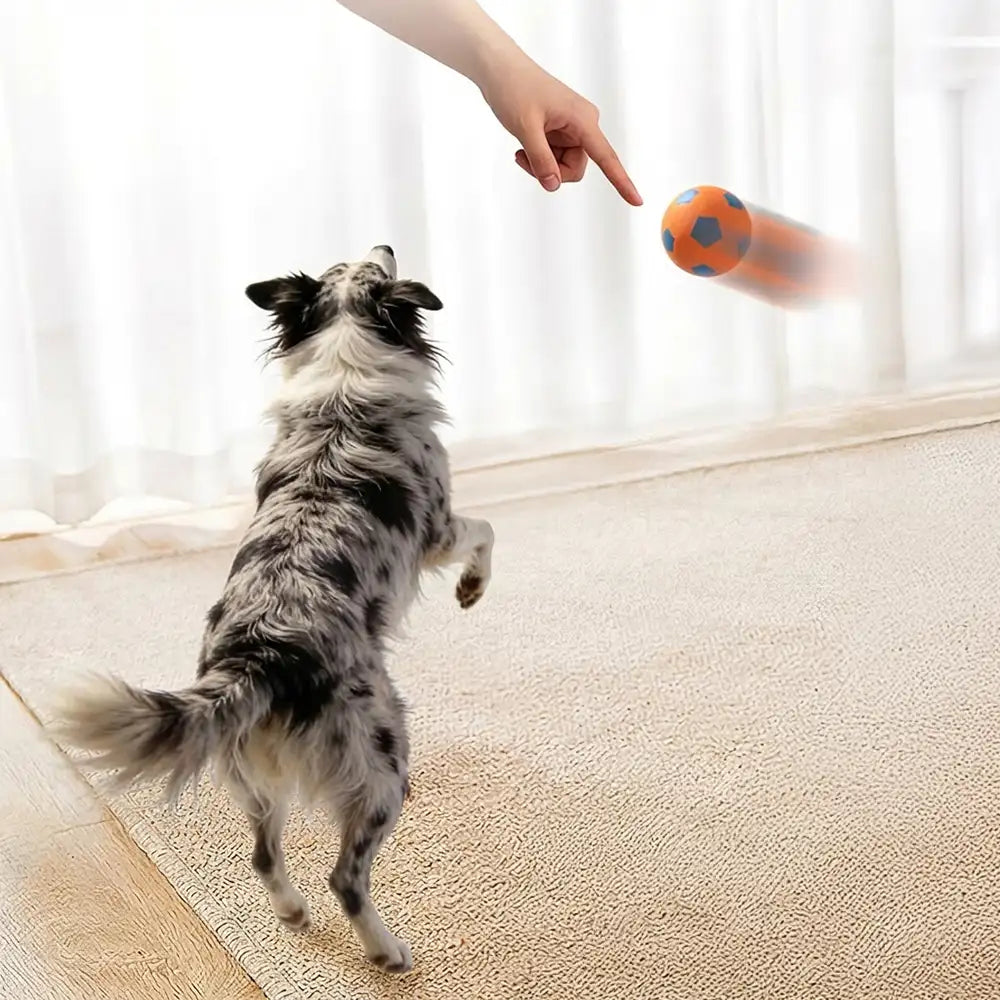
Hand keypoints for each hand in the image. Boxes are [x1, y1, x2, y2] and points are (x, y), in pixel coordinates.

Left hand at [478, 55, 641, 205]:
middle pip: (575, 169)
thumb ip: (541, 160)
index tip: (637, 201)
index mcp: (583, 119)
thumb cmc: (514, 89)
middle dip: (550, 171)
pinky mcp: (562, 132)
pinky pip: (555, 158)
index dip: (622, 181)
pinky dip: (539, 158)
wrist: (500, 69)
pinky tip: (525, 145)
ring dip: (542, 165)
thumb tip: (553, 185)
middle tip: (524, 158)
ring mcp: (572, 129)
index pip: (606, 157)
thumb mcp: (525, 129)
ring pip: (563, 166)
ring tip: (522, 148)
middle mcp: (583, 124)